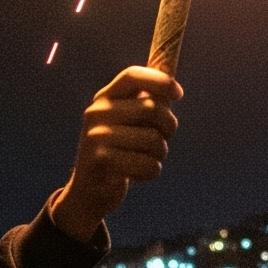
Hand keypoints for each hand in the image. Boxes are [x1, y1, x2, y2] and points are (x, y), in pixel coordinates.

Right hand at [49, 67, 179, 241]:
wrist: (89, 191)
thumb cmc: (119, 151)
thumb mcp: (128, 124)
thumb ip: (148, 105)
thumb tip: (173, 90)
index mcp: (104, 98)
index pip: (133, 75)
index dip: (160, 81)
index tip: (178, 93)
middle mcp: (97, 112)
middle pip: (152, 108)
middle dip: (168, 126)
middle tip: (164, 138)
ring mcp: (97, 136)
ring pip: (154, 139)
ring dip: (160, 153)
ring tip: (146, 158)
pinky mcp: (103, 160)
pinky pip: (148, 164)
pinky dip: (151, 171)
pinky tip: (136, 174)